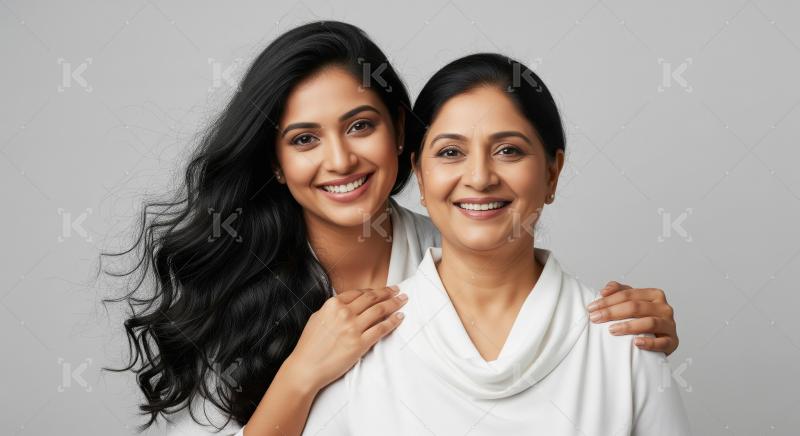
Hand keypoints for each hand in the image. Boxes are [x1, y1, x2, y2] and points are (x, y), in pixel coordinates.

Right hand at [285, 286, 407, 391]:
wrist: (306, 367)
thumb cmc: (309, 346)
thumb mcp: (317, 318)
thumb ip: (333, 309)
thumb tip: (346, 305)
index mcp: (332, 305)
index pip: (359, 293)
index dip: (373, 290)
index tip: (382, 290)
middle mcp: (344, 313)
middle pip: (372, 298)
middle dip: (388, 293)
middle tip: (398, 290)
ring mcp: (353, 328)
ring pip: (380, 310)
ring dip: (394, 304)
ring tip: (403, 300)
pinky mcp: (360, 343)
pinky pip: (381, 329)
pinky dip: (393, 322)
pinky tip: (399, 317)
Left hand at [586, 281, 678, 355]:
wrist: (660, 339)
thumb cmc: (642, 318)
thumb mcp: (631, 301)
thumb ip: (618, 291)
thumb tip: (604, 291)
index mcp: (654, 295)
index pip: (628, 294)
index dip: (608, 300)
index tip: (591, 308)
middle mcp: (664, 308)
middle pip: (636, 307)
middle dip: (612, 312)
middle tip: (595, 319)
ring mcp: (669, 325)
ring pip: (649, 322)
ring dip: (628, 326)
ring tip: (612, 330)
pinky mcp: (673, 342)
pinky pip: (662, 342)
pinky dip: (649, 343)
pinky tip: (636, 343)